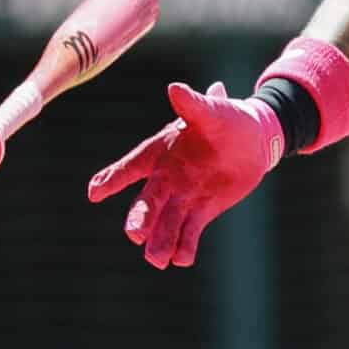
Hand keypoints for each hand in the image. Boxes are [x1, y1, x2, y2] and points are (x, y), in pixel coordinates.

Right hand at [87, 80, 285, 269]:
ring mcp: (184, 197)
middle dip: (141, 217)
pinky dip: (185, 244)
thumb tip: (175, 88)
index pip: (132, 166)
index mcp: (161, 151)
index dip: (112, 178)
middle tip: (135, 234)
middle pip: (149, 201)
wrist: (253, 140)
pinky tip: (181, 260)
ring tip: (157, 260)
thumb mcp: (214, 111)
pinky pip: (190, 230)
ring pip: (167, 221)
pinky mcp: (203, 211)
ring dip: (161, 240)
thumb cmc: (228, 119)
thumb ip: (194, 104)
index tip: (94, 192)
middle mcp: (167, 178)